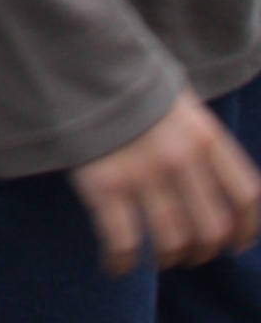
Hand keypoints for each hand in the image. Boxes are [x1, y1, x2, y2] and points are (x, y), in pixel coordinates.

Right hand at [71, 92, 260, 273]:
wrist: (78, 57)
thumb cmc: (129, 81)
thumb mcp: (179, 99)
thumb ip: (200, 139)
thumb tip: (216, 182)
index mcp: (205, 135)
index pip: (246, 196)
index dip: (247, 229)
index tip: (236, 243)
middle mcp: (181, 158)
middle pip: (212, 229)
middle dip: (203, 251)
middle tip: (189, 254)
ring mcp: (143, 173)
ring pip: (173, 243)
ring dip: (168, 259)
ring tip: (158, 259)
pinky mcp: (105, 185)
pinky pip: (123, 243)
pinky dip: (121, 263)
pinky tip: (116, 265)